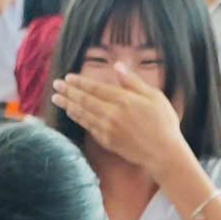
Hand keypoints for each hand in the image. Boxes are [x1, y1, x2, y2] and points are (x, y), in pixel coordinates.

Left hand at [51, 62, 193, 184]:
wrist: (164, 153)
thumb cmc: (164, 123)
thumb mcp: (154, 96)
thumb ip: (133, 82)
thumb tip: (118, 66)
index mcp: (124, 100)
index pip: (95, 88)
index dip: (80, 82)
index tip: (68, 78)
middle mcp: (112, 114)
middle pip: (84, 100)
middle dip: (68, 92)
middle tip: (55, 85)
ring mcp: (108, 129)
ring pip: (83, 114)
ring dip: (68, 105)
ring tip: (57, 98)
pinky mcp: (107, 142)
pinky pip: (88, 127)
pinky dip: (78, 119)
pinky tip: (72, 113)